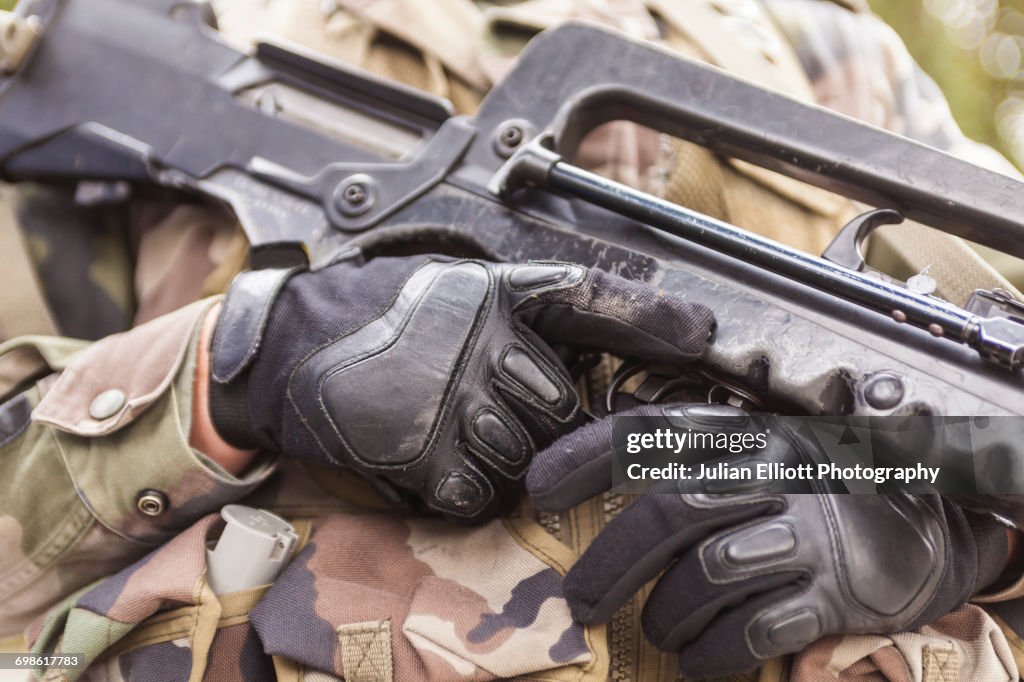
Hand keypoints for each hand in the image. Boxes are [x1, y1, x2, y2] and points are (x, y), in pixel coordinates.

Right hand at [206, 254, 713, 520]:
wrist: (283, 351)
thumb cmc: (368, 317)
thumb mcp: (445, 290)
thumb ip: (511, 312)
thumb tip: (581, 345)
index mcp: (490, 295)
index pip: (588, 299)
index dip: (650, 316)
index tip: (703, 333)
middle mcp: (478, 343)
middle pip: (563, 405)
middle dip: (545, 419)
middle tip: (498, 409)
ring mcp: (452, 401)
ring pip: (527, 456)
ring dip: (502, 456)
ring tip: (451, 428)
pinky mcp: (423, 454)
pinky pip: (483, 492)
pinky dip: (467, 487)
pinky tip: (432, 458)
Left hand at [526, 403, 1008, 676]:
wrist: (916, 526)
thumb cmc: (804, 493)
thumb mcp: (748, 460)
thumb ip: (684, 468)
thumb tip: (584, 493)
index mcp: (742, 436)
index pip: (653, 434)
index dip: (590, 456)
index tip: (538, 487)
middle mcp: (773, 474)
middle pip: (673, 511)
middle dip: (611, 561)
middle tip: (577, 601)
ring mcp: (806, 532)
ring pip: (711, 571)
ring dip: (667, 612)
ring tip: (655, 629)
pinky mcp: (833, 591)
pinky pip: (757, 626)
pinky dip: (715, 651)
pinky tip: (697, 659)